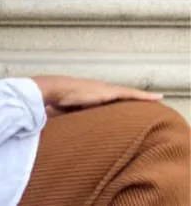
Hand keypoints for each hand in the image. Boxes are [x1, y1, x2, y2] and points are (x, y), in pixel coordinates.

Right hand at [32, 75, 162, 111]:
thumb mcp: (67, 110)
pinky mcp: (110, 92)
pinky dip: (144, 96)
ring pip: (129, 93)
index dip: (119, 101)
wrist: (55, 89)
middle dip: (132, 98)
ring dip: (141, 97)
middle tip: (146, 100)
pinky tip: (156, 98)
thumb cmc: (57, 100)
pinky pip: (132, 94)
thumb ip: (73, 114)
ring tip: (155, 99)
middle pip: (121, 94)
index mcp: (90, 92)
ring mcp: (106, 89)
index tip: (125, 106)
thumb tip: (69, 124)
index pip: (108, 97)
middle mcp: (100, 88)